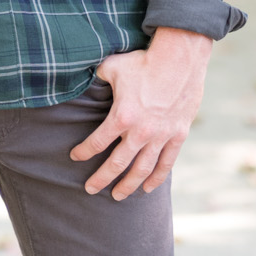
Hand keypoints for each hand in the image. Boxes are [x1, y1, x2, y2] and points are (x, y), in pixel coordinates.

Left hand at [70, 27, 212, 199]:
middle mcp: (140, 132)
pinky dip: (156, 178)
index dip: (83, 152)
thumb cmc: (143, 61)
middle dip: (101, 179)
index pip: (96, 143)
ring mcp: (161, 136)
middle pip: (116, 164)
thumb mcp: (112, 66)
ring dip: (128, 185)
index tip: (75, 157)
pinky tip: (147, 188)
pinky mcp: (178, 136)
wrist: (180, 59)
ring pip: (141, 170)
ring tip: (118, 196)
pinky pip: (166, 164)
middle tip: (90, 189)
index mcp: (121, 116)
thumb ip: (97, 77)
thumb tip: (86, 78)